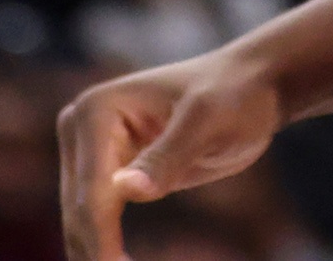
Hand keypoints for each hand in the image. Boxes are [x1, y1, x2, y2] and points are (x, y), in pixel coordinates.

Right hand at [62, 50, 284, 260]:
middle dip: (98, 253)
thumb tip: (126, 190)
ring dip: (98, 254)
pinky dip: (107, 246)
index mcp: (96, 110)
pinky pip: (99, 219)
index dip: (102, 240)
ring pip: (82, 221)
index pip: (92, 192)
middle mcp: (82, 128)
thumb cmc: (235, 95)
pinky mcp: (109, 171)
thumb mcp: (209, 121)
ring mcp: (92, 150)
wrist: (252, 87)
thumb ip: (168, 155)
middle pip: (80, 212)